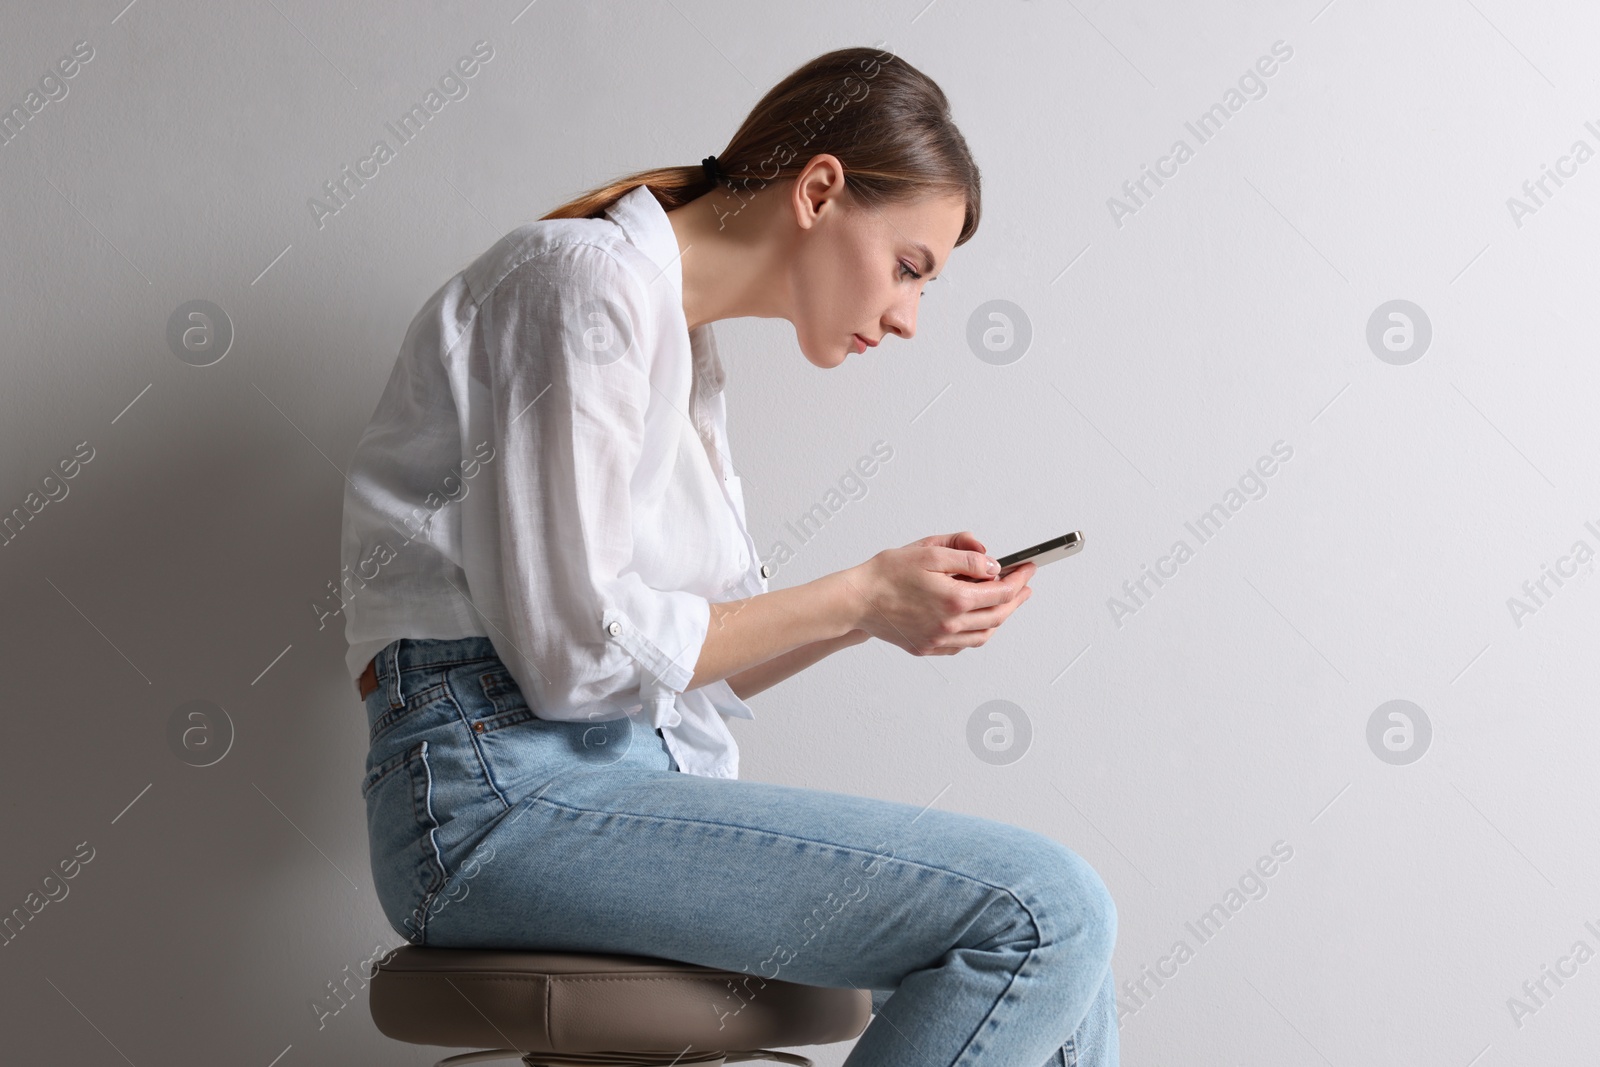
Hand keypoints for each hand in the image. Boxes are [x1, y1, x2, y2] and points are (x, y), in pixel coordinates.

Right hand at [841, 530, 1034, 655]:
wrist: (857, 599)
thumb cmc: (887, 574)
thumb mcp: (930, 552)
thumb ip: (967, 557)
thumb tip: (992, 564)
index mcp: (955, 599)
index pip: (1001, 592)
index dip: (1019, 579)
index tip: (1027, 568)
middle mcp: (950, 625)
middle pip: (997, 616)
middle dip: (1016, 599)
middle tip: (1024, 586)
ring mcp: (938, 640)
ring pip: (983, 635)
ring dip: (999, 619)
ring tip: (1004, 603)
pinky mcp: (926, 647)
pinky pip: (961, 646)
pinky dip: (976, 633)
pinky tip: (975, 621)